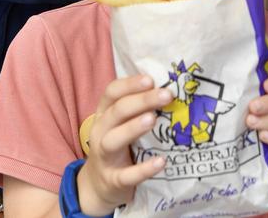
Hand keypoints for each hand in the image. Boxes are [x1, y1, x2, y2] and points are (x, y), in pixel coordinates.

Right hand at [77, 74, 170, 214]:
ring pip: (113, 140)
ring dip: (133, 128)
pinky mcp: (112, 180)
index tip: (151, 79)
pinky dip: (143, 169)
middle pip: (117, 112)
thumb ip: (138, 106)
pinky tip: (161, 161)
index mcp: (104, 113)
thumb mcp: (121, 123)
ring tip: (153, 119)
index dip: (130, 84)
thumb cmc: (117, 145)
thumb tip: (169, 87)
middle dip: (141, 101)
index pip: (112, 92)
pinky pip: (126, 175)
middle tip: (166, 95)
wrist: (98, 187)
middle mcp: (100, 131)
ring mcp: (104, 157)